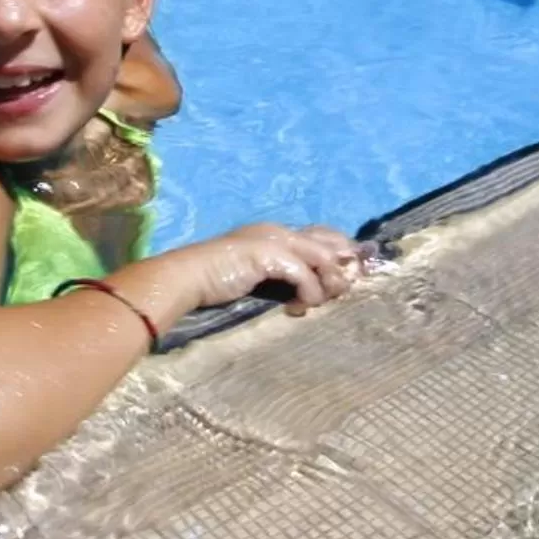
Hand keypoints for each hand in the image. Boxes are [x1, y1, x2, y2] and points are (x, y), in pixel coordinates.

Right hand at [163, 222, 364, 316]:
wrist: (188, 277)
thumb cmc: (217, 281)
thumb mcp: (257, 277)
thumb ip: (280, 278)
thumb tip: (308, 294)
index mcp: (275, 233)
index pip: (320, 235)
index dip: (339, 252)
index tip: (350, 276)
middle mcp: (278, 231)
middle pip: (327, 241)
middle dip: (342, 266)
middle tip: (346, 290)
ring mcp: (273, 240)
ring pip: (321, 257)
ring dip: (328, 283)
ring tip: (323, 302)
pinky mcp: (268, 254)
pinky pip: (303, 274)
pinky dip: (309, 293)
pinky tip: (300, 307)